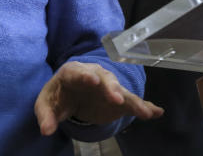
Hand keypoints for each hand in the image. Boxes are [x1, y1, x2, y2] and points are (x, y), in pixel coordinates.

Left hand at [34, 61, 162, 135]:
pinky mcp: (118, 99)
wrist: (71, 94)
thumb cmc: (58, 96)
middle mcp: (95, 76)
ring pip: (121, 91)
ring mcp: (108, 87)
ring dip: (131, 100)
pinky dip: (144, 107)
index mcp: (73, 73)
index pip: (79, 72)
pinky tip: (157, 112)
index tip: (93, 81)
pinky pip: (132, 102)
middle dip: (111, 88)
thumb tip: (46, 130)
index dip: (86, 76)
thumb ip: (45, 116)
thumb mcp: (46, 104)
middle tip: (117, 98)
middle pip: (104, 79)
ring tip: (143, 111)